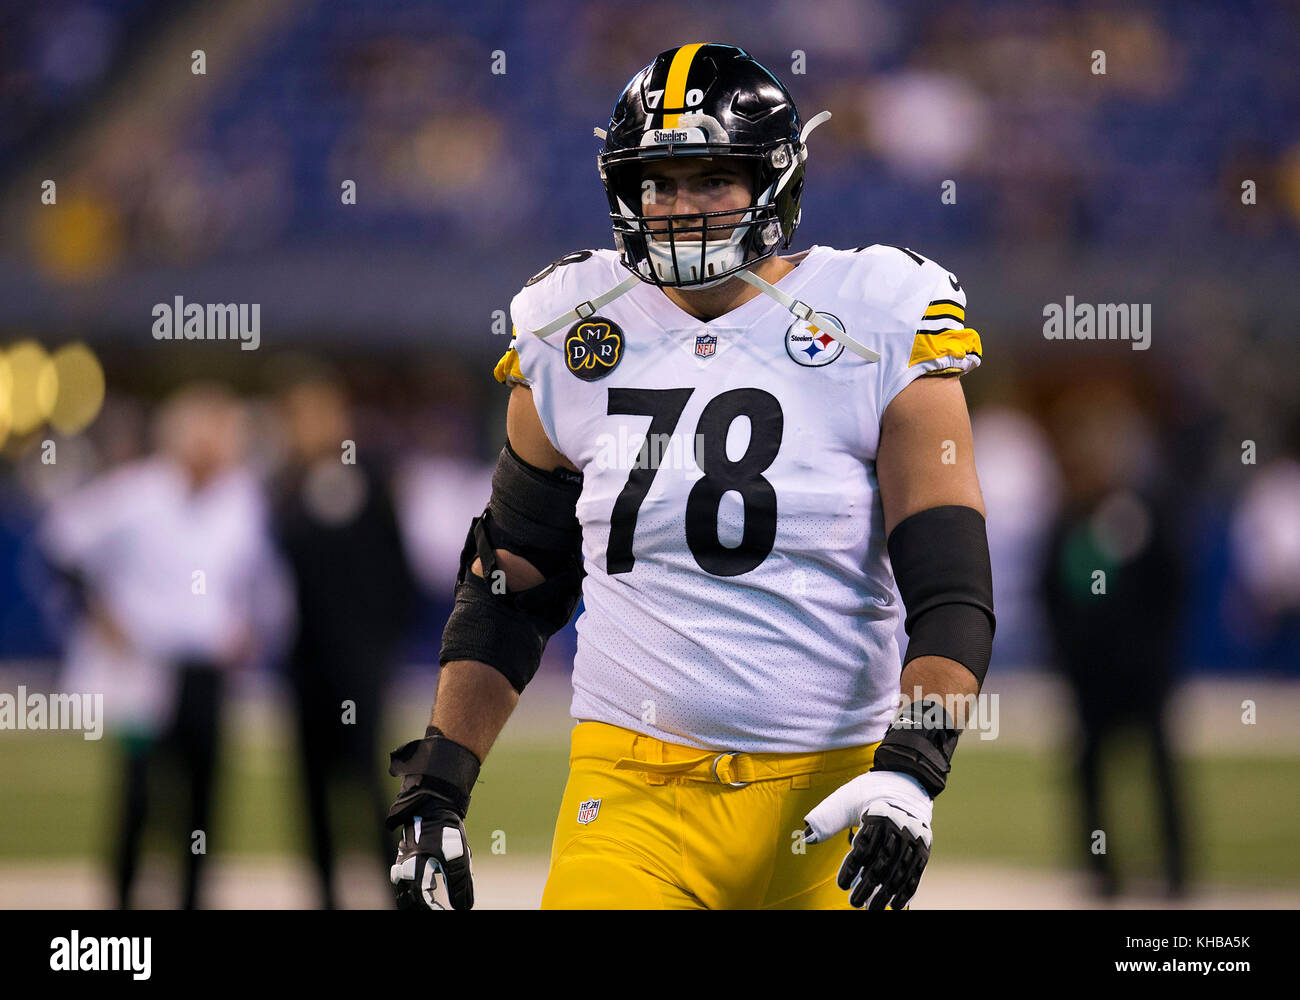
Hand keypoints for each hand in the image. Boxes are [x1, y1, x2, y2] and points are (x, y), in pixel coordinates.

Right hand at [389, 804, 473, 909]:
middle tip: (433, 907)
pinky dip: (411, 883)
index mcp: (417, 868)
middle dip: (419, 905)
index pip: (422, 898)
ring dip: (413, 896)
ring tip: (427, 899)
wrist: (434, 803)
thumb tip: (463, 907)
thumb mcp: (459, 856)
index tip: (444, 912)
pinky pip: (402, 874)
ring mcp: (403, 858)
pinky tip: (426, 880)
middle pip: (405, 897)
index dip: (432, 909)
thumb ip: (461, 883)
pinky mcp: (405, 853)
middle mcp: (406, 865)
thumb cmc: (446, 829)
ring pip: (401, 887)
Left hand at [802, 769, 932, 909]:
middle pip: (881, 865)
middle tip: (853, 903)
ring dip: (885, 895)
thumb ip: (827, 818)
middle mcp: (897, 829)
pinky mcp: (923, 847)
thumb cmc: (870, 791)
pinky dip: (906, 892)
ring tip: (872, 909)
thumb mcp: (846, 798)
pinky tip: (895, 906)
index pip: (863, 849)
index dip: (851, 870)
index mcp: (876, 816)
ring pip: (898, 873)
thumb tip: (807, 838)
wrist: (907, 781)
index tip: (842, 885)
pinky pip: (916, 874)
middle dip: (867, 888)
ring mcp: (913, 839)